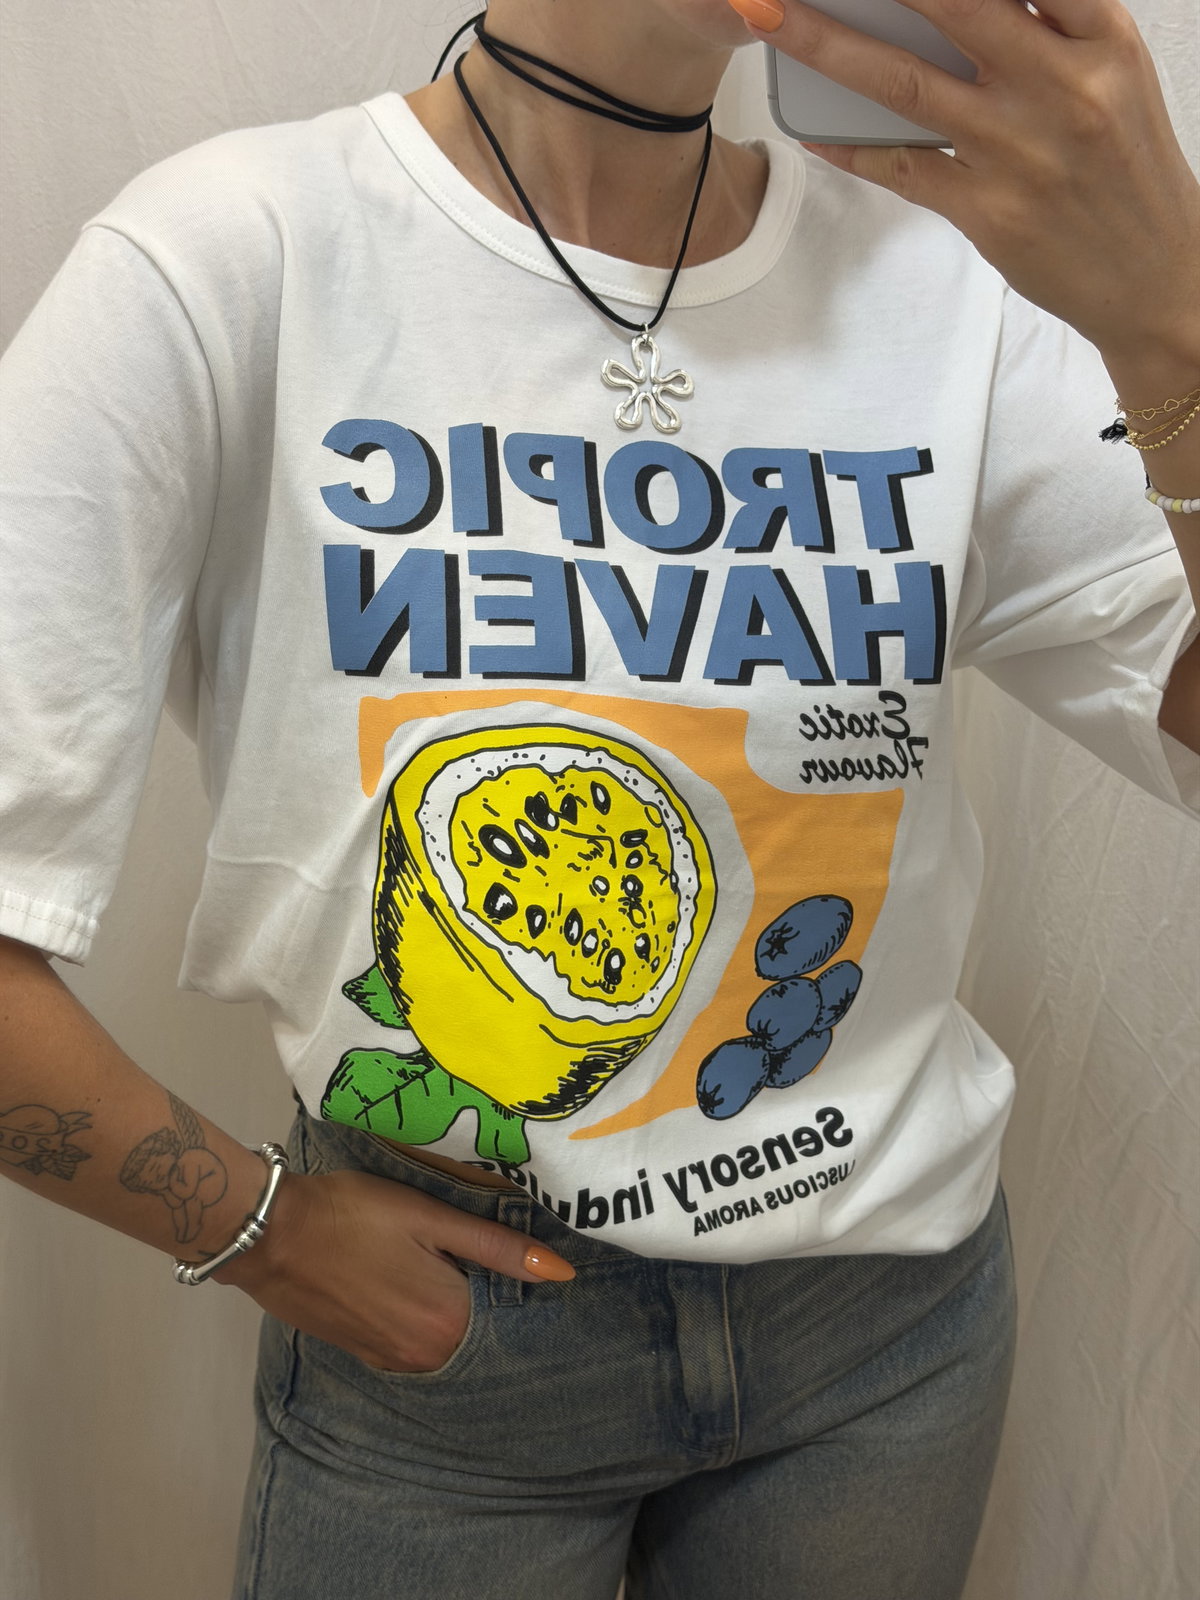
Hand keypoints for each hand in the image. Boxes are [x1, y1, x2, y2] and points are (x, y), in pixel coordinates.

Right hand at [216, 1168, 574, 1373]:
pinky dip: (424, 1315)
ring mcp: (392, 1360)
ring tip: (444, 1259)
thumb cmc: (353, 1214)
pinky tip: (416, 1281)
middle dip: (487, 1292)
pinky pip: (415, 1340)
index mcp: (450, 1322)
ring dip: (454, 1302)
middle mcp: (426, 1356)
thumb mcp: (430, 1217)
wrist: (269, 1233)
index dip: (517, 1277)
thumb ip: (496, 1247)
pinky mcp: (365, 1353)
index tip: (517, 1248)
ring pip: (447, 1334)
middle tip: (475, 1247)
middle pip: (479, 1325)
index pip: (511, 1309)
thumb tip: (564, 1274)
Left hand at [730, 0, 1199, 368]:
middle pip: (952, 3)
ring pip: (903, 82)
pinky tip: (812, 130)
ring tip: (770, 15)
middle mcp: (1061, 87)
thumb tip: (952, 7)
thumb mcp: (1115, 78)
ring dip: (826, 45)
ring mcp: (1019, 152)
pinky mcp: (987, 212)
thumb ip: (1053, 29)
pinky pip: (902, 167)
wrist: (1157, 279)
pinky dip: (851, 146)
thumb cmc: (1128, 171)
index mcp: (1103, 40)